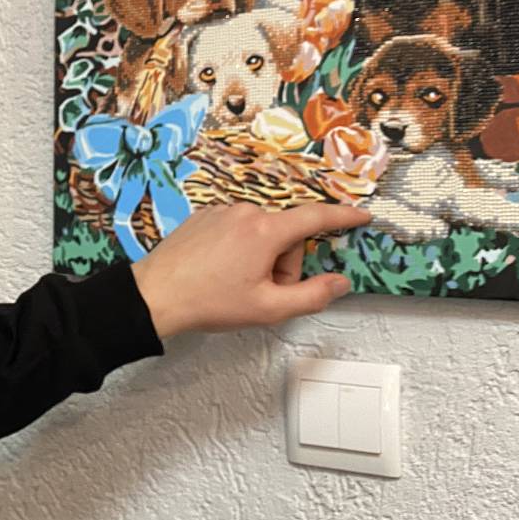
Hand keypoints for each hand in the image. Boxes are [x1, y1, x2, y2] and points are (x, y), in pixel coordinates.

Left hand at [130, 202, 370, 336]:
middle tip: (263, 291)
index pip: (316, 216)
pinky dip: (239, 248)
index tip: (363, 215)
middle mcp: (245, 212)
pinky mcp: (203, 216)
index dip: (344, 216)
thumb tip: (340, 282)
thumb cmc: (210, 302)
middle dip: (284, 263)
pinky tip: (220, 271)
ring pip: (261, 232)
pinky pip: (237, 229)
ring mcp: (222, 211)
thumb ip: (312, 295)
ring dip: (261, 257)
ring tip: (237, 283)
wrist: (155, 295)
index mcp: (266, 230)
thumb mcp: (268, 308)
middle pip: (286, 234)